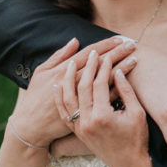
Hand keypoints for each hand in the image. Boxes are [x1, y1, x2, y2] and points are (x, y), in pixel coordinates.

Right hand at [11, 37, 137, 146]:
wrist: (32, 127)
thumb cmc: (35, 98)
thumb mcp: (42, 73)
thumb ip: (59, 56)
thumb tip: (76, 41)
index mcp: (63, 71)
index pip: (88, 53)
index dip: (105, 45)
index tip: (120, 38)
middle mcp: (73, 85)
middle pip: (100, 65)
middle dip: (117, 53)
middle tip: (133, 44)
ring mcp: (81, 99)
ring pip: (105, 81)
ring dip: (121, 69)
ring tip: (135, 59)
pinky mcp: (86, 114)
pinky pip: (104, 100)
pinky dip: (116, 90)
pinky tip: (128, 82)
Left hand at [53, 50, 149, 166]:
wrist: (129, 164)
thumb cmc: (137, 139)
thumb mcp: (136, 113)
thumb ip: (126, 91)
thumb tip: (118, 71)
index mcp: (102, 116)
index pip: (99, 84)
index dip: (104, 68)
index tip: (107, 56)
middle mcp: (87, 121)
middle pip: (83, 87)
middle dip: (87, 68)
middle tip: (91, 53)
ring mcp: (80, 128)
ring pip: (68, 98)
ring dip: (68, 79)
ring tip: (70, 63)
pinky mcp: (77, 132)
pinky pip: (64, 112)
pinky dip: (60, 98)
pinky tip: (59, 86)